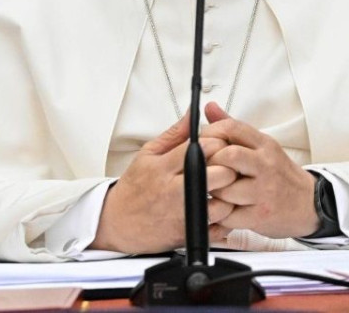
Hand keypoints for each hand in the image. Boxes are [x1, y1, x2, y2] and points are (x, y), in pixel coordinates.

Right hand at [92, 114, 233, 253]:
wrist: (118, 224)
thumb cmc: (135, 189)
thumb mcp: (148, 154)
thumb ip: (175, 134)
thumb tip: (193, 115)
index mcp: (164, 168)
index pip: (204, 148)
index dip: (218, 142)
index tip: (218, 144)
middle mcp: (175, 192)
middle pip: (220, 174)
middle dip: (229, 166)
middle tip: (226, 165)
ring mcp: (183, 215)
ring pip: (224, 203)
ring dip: (230, 194)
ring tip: (223, 188)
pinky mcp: (189, 235)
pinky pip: (221, 227)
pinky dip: (227, 218)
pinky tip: (220, 208)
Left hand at [202, 102, 320, 238]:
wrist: (309, 202)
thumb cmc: (279, 175)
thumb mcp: (261, 146)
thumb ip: (233, 128)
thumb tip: (209, 107)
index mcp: (264, 144)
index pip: (231, 128)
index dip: (209, 134)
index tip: (201, 144)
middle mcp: (266, 165)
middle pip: (228, 156)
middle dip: (209, 164)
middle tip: (203, 170)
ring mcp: (264, 191)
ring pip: (225, 189)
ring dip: (213, 192)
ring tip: (213, 191)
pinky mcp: (260, 215)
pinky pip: (229, 216)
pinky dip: (219, 214)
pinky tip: (222, 209)